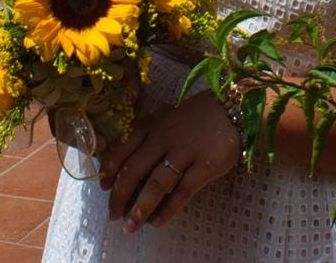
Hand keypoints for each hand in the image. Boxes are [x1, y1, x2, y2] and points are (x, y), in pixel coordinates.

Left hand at [97, 90, 240, 231]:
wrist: (231, 109)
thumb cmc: (192, 118)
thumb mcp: (163, 119)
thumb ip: (143, 137)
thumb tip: (118, 165)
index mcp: (151, 125)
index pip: (121, 150)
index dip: (109, 172)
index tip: (103, 189)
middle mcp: (164, 138)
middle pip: (134, 170)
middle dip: (119, 196)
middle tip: (112, 215)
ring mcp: (185, 151)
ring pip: (156, 184)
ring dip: (140, 208)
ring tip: (130, 226)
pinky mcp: (205, 165)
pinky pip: (183, 191)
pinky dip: (168, 209)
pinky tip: (157, 222)